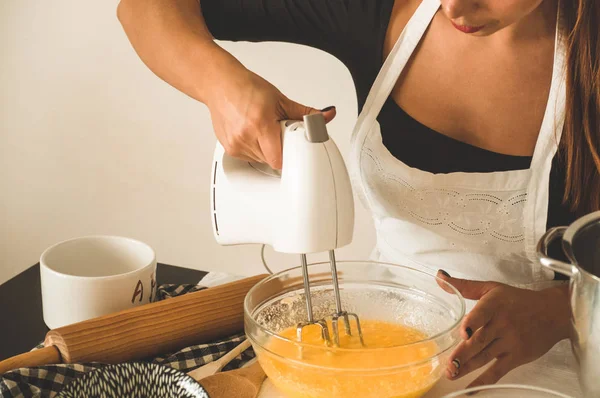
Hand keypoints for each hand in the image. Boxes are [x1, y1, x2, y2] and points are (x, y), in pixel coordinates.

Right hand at [206, 62, 335, 169]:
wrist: (220, 85)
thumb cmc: (247, 89)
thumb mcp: (280, 99)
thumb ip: (305, 112)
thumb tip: (326, 116)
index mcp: (260, 124)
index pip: (280, 159)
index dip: (290, 155)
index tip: (295, 150)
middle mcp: (245, 136)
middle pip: (272, 160)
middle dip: (280, 149)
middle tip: (277, 132)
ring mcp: (235, 145)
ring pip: (261, 161)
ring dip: (267, 151)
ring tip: (263, 130)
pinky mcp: (229, 149)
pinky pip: (250, 158)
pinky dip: (255, 150)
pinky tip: (252, 133)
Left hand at [436, 270, 569, 387]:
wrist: (552, 313)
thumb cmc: (517, 299)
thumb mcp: (491, 288)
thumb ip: (464, 285)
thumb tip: (439, 276)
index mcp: (494, 305)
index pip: (482, 314)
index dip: (472, 324)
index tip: (463, 333)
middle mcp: (502, 324)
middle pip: (479, 341)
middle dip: (462, 354)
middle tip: (448, 364)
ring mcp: (510, 342)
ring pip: (485, 357)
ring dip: (467, 367)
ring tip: (451, 374)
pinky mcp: (516, 356)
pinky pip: (498, 371)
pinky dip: (484, 381)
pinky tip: (470, 388)